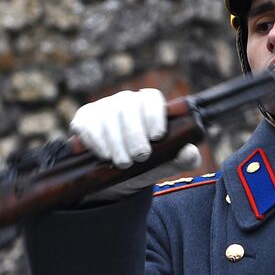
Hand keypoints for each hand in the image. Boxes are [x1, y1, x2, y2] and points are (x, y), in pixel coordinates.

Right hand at [71, 88, 200, 197]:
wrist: (116, 177)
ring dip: (116, 142)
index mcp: (148, 106)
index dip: (154, 114)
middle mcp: (125, 101)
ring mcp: (103, 108)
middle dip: (134, 133)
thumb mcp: (166, 163)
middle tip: (140, 156)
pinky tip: (105, 154)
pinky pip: (88, 123)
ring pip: (107, 116)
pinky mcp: (84, 118)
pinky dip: (97, 140)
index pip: (151, 98)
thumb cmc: (146, 164)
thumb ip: (182, 158)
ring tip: (123, 162)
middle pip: (128, 106)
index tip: (157, 136)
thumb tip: (190, 151)